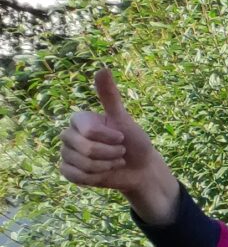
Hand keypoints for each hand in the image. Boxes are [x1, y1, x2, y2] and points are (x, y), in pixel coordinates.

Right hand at [58, 71, 180, 222]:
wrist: (139, 169)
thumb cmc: (134, 142)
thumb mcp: (125, 120)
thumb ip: (111, 96)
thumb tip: (103, 68)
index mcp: (81, 120)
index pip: (88, 131)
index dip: (108, 138)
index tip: (121, 138)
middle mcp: (70, 134)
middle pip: (84, 148)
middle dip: (109, 154)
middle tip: (120, 153)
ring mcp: (67, 153)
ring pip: (80, 163)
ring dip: (105, 167)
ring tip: (114, 162)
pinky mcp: (69, 170)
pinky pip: (74, 175)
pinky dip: (93, 177)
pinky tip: (103, 173)